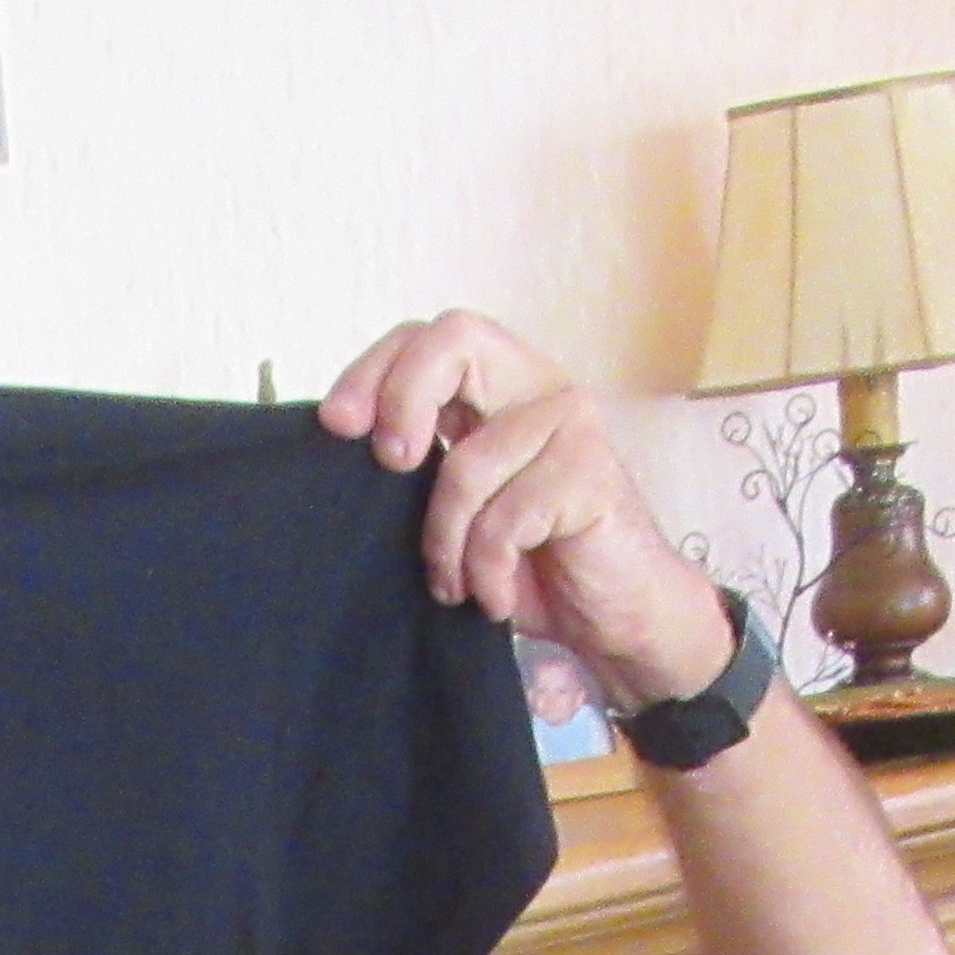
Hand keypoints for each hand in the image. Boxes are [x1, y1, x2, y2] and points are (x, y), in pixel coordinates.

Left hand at [317, 310, 734, 709]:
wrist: (615, 618)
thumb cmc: (535, 563)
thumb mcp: (460, 507)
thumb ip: (422, 463)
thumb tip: (343, 443)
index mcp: (502, 385)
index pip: (429, 336)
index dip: (375, 369)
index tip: (338, 427)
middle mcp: (539, 387)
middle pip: (456, 340)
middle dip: (403, 399)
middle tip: (391, 464)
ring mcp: (572, 424)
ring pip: (466, 464)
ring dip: (445, 543)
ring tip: (456, 585)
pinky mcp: (593, 475)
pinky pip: (504, 521)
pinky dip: (487, 572)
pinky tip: (496, 598)